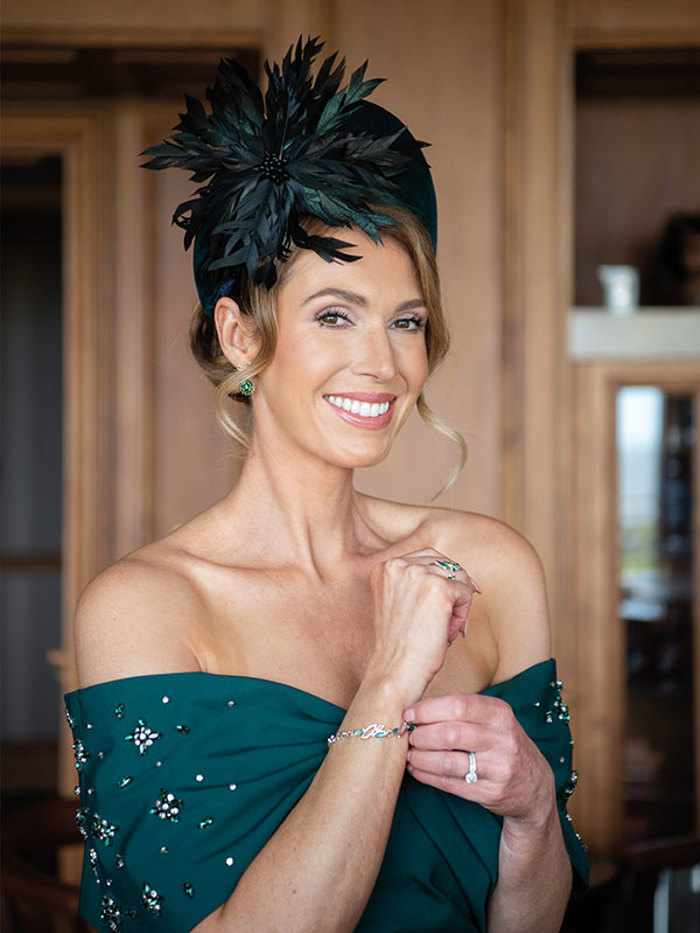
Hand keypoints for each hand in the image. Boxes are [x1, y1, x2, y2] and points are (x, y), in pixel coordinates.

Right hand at [367, 549, 480, 699]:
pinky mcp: (439, 589)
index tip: (453, 598)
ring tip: (446, 630)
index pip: (427, 557)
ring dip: (458, 604)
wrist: (395, 670)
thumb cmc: (400, 644)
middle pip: (445, 563)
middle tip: (452, 619)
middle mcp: (399, 565)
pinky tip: (449, 633)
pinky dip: (463, 615)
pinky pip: (466, 593)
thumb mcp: (401, 602)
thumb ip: (419, 583)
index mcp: (385, 567)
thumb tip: (468, 578)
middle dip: (454, 589)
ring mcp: (419, 575)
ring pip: (458, 577)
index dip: (444, 576)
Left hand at [404, 693, 554, 825]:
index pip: (458, 704)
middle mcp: (502, 739)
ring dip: (421, 758)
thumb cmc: (501, 743)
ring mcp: (498, 768)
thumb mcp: (492, 719)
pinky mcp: (490, 793)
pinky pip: (450, 784)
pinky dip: (427, 776)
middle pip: (451, 734)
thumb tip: (418, 710)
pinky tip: (417, 770)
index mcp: (500, 713)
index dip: (428, 710)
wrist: (534, 784)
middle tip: (410, 737)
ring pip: (448, 762)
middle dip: (422, 735)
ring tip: (410, 755)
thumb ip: (461, 711)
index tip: (409, 715)